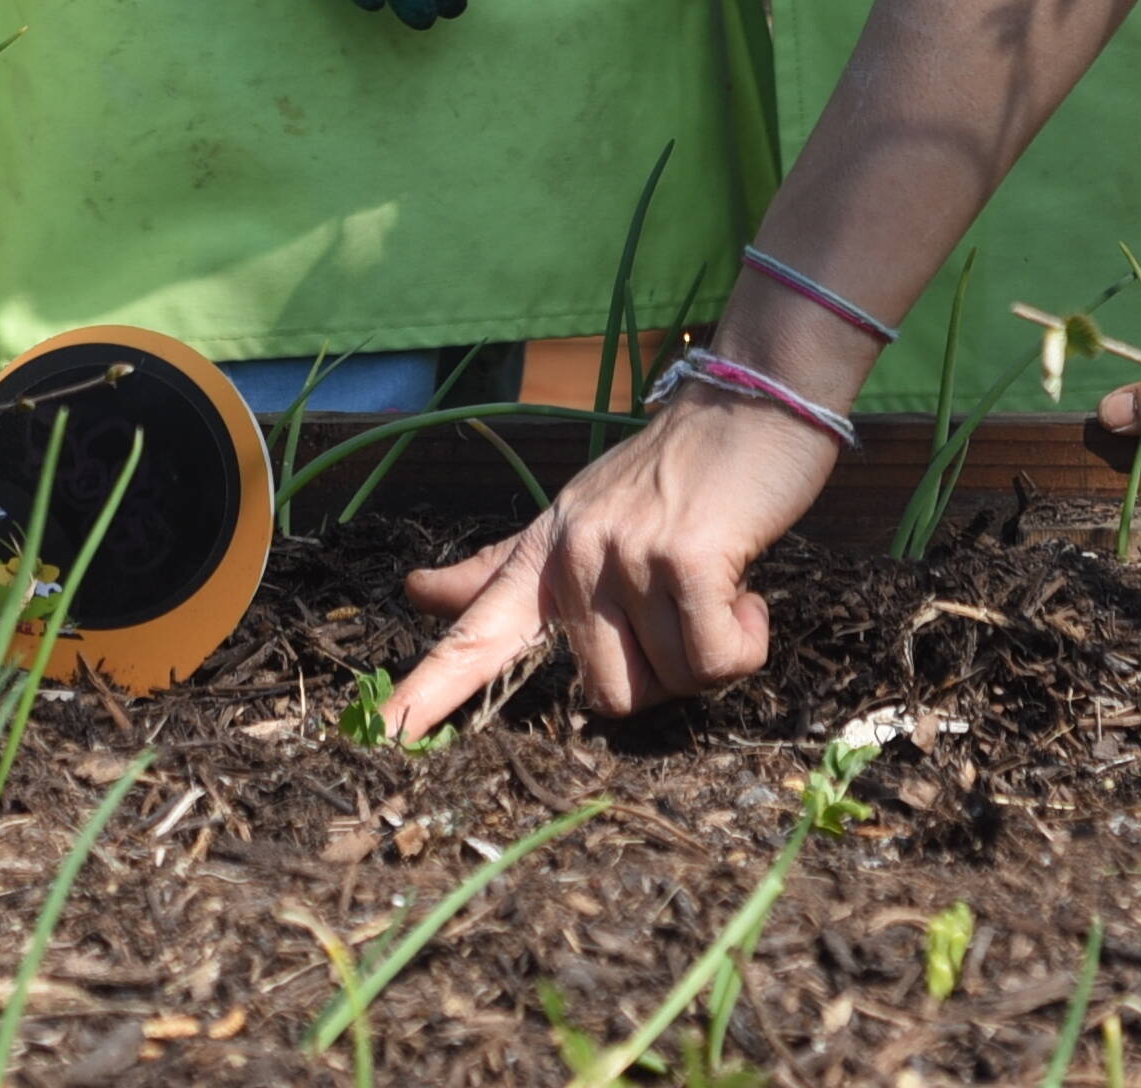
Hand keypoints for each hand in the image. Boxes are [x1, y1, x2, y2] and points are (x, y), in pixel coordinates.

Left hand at [387, 384, 834, 730]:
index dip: (427, 692)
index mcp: (544, 554)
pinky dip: (744, 641)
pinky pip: (715, 660)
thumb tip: (417, 591)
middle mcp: (574, 557)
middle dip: (665, 672)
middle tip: (688, 611)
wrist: (752, 403)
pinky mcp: (685, 562)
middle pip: (610, 696)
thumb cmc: (677, 472)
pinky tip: (746, 591)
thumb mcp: (580, 515)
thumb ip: (505, 569)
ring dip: (711, 650)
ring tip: (717, 585)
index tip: (387, 738)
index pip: (475, 633)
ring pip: (671, 682)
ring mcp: (626, 556)